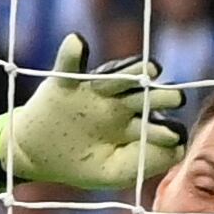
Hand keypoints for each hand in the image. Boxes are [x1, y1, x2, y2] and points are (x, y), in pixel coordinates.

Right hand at [0, 34, 182, 192]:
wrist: (36, 156)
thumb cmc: (81, 164)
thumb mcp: (115, 171)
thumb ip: (146, 162)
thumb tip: (178, 146)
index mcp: (135, 124)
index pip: (157, 121)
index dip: (166, 128)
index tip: (170, 135)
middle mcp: (119, 103)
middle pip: (145, 94)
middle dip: (160, 96)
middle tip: (174, 98)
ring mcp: (92, 92)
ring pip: (116, 78)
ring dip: (133, 72)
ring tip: (150, 70)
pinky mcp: (64, 84)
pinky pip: (68, 65)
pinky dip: (71, 53)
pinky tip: (77, 42)